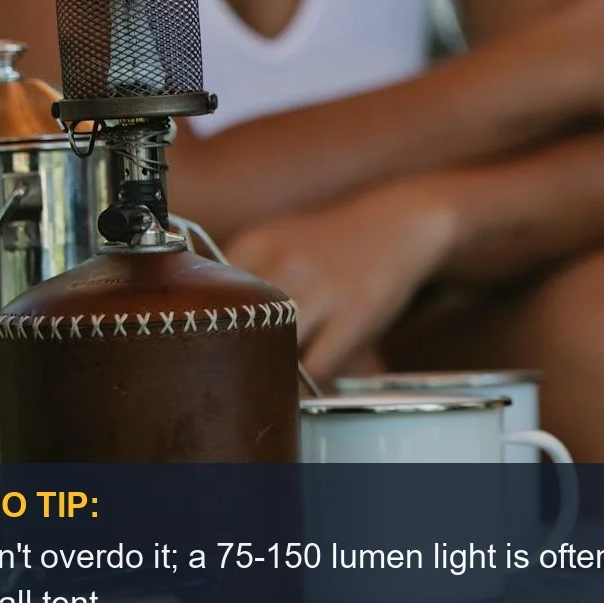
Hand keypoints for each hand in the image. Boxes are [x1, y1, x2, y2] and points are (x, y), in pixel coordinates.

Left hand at [224, 184, 457, 382]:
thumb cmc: (332, 243)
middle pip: (240, 330)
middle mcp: (284, 262)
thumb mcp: (278, 241)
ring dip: (278, 369)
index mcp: (256, 244)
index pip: (211, 302)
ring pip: (276, 350)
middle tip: (245, 374)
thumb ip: (239, 276)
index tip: (214, 350)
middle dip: (241, 356)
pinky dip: (312, 380)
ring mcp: (322, 287)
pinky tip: (318, 374)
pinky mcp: (357, 311)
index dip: (210, 332)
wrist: (400, 222)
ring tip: (283, 376)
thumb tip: (203, 329)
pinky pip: (316, 366)